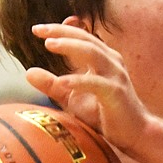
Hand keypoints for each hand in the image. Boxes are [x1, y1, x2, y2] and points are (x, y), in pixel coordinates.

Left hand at [23, 20, 151, 152]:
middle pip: (85, 39)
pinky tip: (61, 83)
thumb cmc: (105, 115)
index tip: (38, 29)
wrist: (134, 134)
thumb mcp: (72, 99)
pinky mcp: (116, 93)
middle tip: (39, 30)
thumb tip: (28, 72)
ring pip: (92, 53)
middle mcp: (111, 62)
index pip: (81, 36)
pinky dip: (78, 81)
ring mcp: (115, 76)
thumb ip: (52, 85)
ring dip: (70, 47)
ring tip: (49, 45)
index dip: (61, 29)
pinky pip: (96, 83)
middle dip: (61, 32)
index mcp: (103, 59)